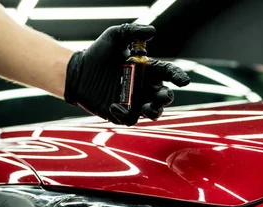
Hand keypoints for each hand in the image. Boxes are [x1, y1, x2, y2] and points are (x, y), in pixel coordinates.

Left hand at [65, 24, 189, 125]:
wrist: (78, 72)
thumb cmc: (99, 53)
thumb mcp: (115, 36)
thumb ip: (133, 32)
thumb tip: (152, 31)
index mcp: (148, 70)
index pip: (169, 73)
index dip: (178, 76)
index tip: (183, 81)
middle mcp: (145, 87)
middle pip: (163, 96)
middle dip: (166, 97)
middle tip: (163, 96)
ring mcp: (134, 101)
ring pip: (152, 112)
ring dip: (154, 112)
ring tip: (149, 108)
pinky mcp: (121, 113)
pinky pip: (129, 118)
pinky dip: (124, 114)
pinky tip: (113, 105)